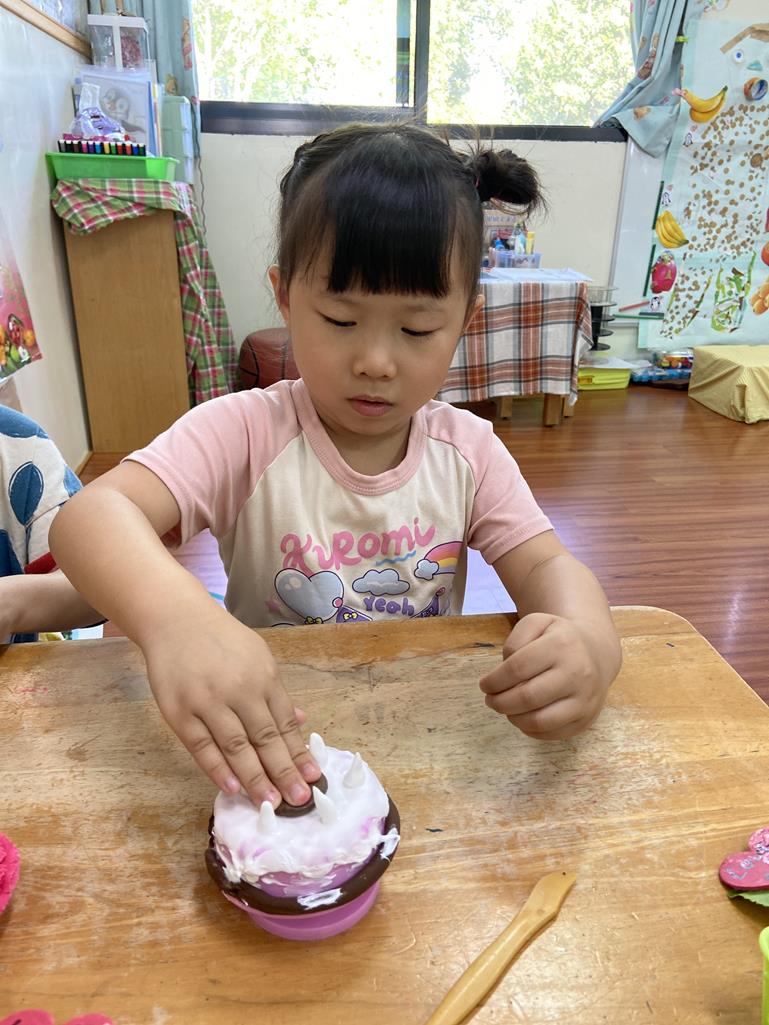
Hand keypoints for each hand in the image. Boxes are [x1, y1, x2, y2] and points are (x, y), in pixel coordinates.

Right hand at [143, 610, 320, 805]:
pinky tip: (232, 787)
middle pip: (265, 739)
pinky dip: (217, 769)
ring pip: (236, 747)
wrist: (176, 619)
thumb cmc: (221, 641)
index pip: (284, 723)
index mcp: (263, 677)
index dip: (298, 753)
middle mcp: (239, 690)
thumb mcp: (258, 657)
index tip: (312, 778)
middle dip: (283, 772)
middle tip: (297, 801)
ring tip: (268, 802)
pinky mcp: (180, 712)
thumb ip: (276, 693)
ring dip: (254, 778)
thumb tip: (301, 722)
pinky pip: (202, 746)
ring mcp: (208, 702)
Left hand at [478, 613, 611, 739]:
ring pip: (540, 721)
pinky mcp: (586, 720)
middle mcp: (577, 673)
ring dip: (514, 718)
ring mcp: (585, 699)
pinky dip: (531, 730)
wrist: (596, 653)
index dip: (494, 680)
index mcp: (561, 645)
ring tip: (506, 709)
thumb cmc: (558, 638)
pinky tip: (524, 718)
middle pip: (527, 697)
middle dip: (500, 702)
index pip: (517, 668)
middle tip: (491, 701)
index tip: (484, 685)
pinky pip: (552, 734)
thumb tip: (504, 671)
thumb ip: (515, 640)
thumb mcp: (536, 623)